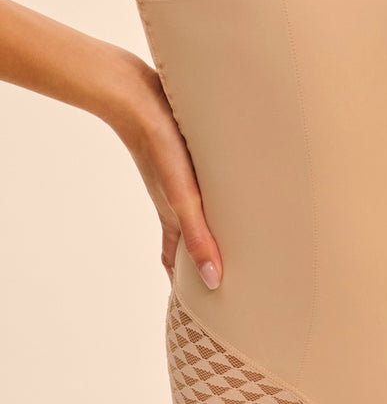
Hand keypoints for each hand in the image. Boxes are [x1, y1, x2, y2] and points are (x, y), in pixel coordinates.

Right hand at [108, 49, 222, 289]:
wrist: (133, 93)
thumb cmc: (158, 145)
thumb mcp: (183, 197)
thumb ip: (199, 237)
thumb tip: (214, 281)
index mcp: (175, 216)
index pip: (175, 262)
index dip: (184, 286)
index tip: (197, 310)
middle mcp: (177, 200)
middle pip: (189, 238)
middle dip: (203, 260)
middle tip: (226, 281)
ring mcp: (180, 176)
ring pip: (197, 211)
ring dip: (211, 227)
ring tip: (237, 238)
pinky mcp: (186, 152)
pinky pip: (202, 181)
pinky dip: (213, 193)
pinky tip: (228, 183)